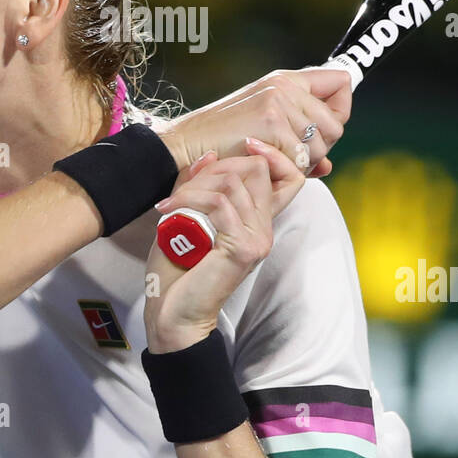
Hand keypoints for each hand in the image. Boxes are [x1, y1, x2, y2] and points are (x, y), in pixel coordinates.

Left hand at [144, 139, 303, 353]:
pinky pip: (220, 204)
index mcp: (257, 222)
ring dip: (196, 185)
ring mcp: (257, 239)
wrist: (172, 314)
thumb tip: (212, 155)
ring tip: (170, 204)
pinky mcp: (243, 249)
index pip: (289, 176)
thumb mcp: (187, 216)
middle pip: (260, 169)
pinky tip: (168, 210)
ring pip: (234, 182)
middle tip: (187, 185)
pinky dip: (190, 198)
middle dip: (220, 165)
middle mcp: (264, 229)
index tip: (246, 143)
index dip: (271, 154)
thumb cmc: (177, 270)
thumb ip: (200, 187)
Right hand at [154, 68, 350, 179]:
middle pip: (336, 124)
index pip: (342, 81)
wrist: (185, 145)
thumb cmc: (222, 141)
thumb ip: (299, 139)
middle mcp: (286, 86)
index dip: (341, 109)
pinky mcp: (271, 124)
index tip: (327, 128)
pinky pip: (302, 159)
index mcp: (286, 80)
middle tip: (289, 156)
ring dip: (303, 163)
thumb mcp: (264, 129)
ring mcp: (279, 103)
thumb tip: (328, 165)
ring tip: (272, 160)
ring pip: (322, 146)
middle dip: (320, 148)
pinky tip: (262, 164)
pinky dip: (286, 170)